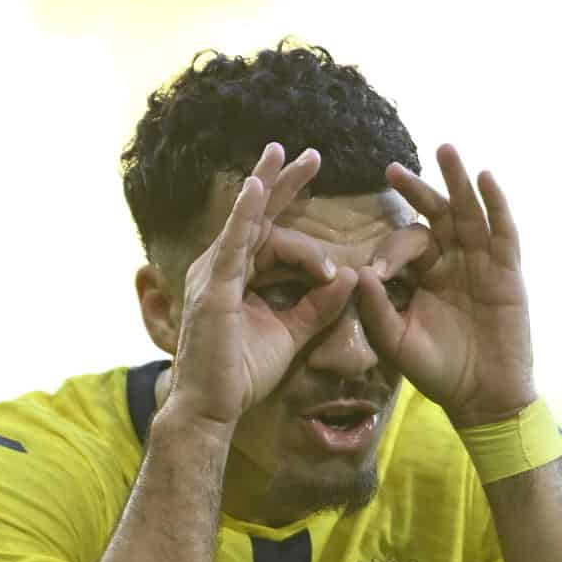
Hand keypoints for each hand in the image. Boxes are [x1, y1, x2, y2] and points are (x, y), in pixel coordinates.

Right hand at [166, 142, 361, 426]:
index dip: (297, 219)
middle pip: (256, 215)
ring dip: (267, 185)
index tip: (331, 234)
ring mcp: (213, 274)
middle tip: (310, 153)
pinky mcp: (213, 289)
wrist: (212, 408)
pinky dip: (244, 214)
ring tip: (285, 153)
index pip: (269, 235)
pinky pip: (232, 243)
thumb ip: (317, 306)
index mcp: (236, 276)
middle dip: (283, 182)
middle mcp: (220, 267)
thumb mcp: (291, 334)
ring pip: (249, 223)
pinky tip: (257, 187)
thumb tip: (349, 277)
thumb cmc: (242, 374)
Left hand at [357, 144, 536, 425]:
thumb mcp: (396, 342)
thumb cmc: (437, 370)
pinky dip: (496, 204)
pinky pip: (503, 232)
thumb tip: (363, 273)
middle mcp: (452, 262)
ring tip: (444, 149)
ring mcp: (481, 263)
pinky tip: (485, 178)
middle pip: (435, 215)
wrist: (480, 396)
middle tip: (392, 168)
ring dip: (457, 180)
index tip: (377, 271)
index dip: (390, 252)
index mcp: (424, 276)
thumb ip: (378, 309)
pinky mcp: (507, 271)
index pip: (405, 245)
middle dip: (418, 190)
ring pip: (469, 212)